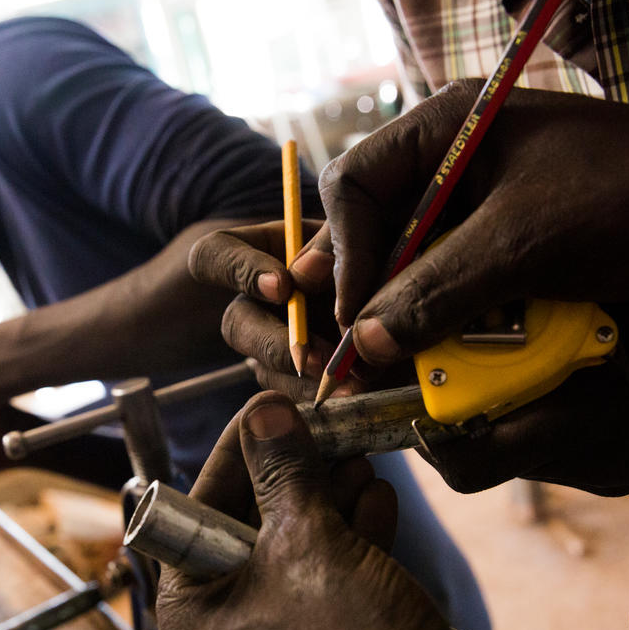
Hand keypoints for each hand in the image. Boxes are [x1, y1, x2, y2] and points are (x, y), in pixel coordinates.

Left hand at [155, 392, 476, 629]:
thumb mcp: (308, 544)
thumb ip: (282, 475)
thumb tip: (265, 417)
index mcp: (192, 618)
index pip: (197, 513)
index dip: (236, 456)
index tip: (265, 412)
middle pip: (249, 530)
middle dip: (294, 477)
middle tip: (322, 431)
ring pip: (296, 554)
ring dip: (329, 502)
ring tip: (358, 463)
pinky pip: (328, 584)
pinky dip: (352, 541)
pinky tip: (377, 504)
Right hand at [188, 220, 380, 400]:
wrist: (415, 295)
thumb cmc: (385, 248)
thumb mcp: (364, 233)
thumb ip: (334, 245)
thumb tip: (309, 272)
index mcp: (263, 253)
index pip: (213, 255)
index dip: (237, 270)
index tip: (283, 286)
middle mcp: (258, 303)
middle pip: (235, 325)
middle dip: (276, 343)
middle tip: (316, 356)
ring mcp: (276, 347)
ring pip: (264, 369)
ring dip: (303, 379)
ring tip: (350, 381)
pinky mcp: (299, 381)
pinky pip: (296, 397)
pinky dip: (327, 396)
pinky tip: (359, 392)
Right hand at [319, 80, 628, 348]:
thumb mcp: (522, 243)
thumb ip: (433, 291)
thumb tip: (362, 345)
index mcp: (451, 128)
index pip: (358, 187)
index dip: (346, 256)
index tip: (352, 320)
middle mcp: (461, 161)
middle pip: (381, 229)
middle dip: (367, 291)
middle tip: (351, 352)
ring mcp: (493, 205)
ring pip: (418, 264)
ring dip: (407, 314)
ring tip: (394, 363)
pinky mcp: (522, 247)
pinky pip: (462, 284)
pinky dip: (450, 321)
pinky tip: (445, 353)